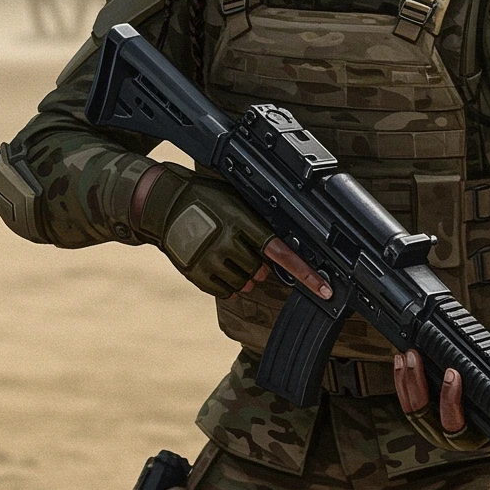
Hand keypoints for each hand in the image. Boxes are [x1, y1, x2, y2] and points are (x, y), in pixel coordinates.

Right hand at [130, 162, 330, 299]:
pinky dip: (228, 283)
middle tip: (243, 248)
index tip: (324, 289)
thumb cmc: (206, 197)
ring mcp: (210, 260)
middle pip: (261, 271)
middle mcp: (227, 243)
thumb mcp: (237, 201)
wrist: (164, 204)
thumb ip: (259, 224)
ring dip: (244, 274)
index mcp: (242, 221)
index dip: (305, 273)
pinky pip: (226, 291)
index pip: (281, 252)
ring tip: (226, 253)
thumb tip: (285, 247)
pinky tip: (216, 264)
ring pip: (245, 283)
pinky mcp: (197, 274)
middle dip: (259, 264)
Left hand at [394, 349, 482, 449]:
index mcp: (464, 436)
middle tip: (415, 359)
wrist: (488, 437)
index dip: (449, 397)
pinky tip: (400, 364)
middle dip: (416, 381)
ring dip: (405, 379)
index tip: (452, 374)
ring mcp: (429, 427)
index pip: (453, 418)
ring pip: (410, 406)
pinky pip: (406, 402)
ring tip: (404, 357)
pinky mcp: (420, 419)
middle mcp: (443, 434)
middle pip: (423, 410)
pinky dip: (401, 382)